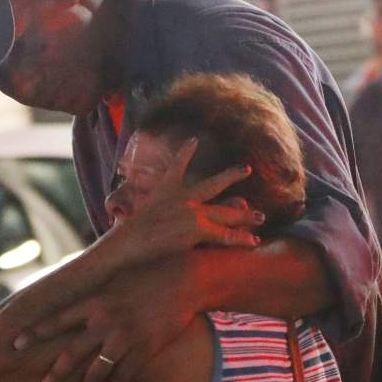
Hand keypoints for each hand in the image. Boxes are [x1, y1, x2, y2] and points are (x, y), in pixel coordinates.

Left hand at [25, 255, 196, 381]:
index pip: (57, 319)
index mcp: (94, 300)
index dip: (35, 332)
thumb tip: (72, 288)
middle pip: (72, 353)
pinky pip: (126, 373)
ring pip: (98, 369)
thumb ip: (94, 289)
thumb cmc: (147, 272)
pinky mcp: (145, 348)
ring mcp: (125, 336)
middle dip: (56, 373)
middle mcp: (105, 320)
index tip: (16, 343)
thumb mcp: (114, 277)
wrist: (184, 277)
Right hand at [118, 139, 262, 260]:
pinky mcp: (197, 230)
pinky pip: (225, 236)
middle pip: (214, 184)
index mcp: (166, 190)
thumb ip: (136, 206)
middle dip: (231, 176)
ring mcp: (193, 213)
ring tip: (261, 217)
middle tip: (246, 169)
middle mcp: (184, 198)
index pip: (177, 166)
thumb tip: (120, 209)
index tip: (193, 140)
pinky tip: (254, 240)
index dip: (185, 152)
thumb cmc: (126, 232)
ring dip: (245, 215)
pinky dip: (240, 238)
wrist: (128, 241)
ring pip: (226, 212)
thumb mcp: (129, 211)